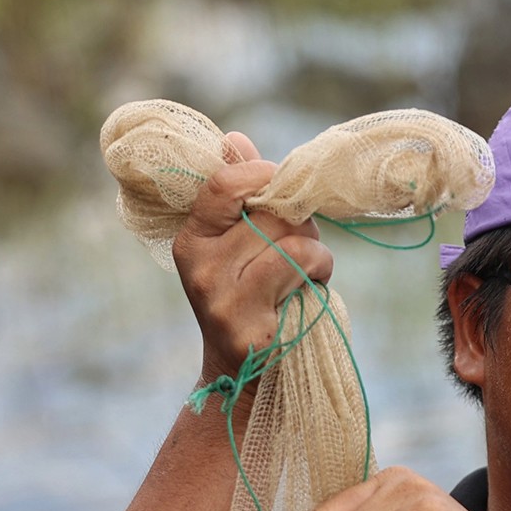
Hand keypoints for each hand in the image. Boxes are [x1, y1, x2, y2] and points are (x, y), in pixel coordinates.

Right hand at [172, 131, 335, 381]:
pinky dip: (320, 272)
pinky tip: (313, 287)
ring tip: (312, 267)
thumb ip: (239, 195)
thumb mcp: (237, 244)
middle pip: (269, 214)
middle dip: (299, 220)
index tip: (283, 185)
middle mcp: (200, 270)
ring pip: (291, 242)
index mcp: (191, 241)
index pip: (224, 186)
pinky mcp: (254, 329)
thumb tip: (236, 139)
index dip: (263, 175)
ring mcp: (224, 303)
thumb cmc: (250, 296)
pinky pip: (302, 271)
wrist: (243, 371)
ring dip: (316, 250)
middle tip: (305, 238)